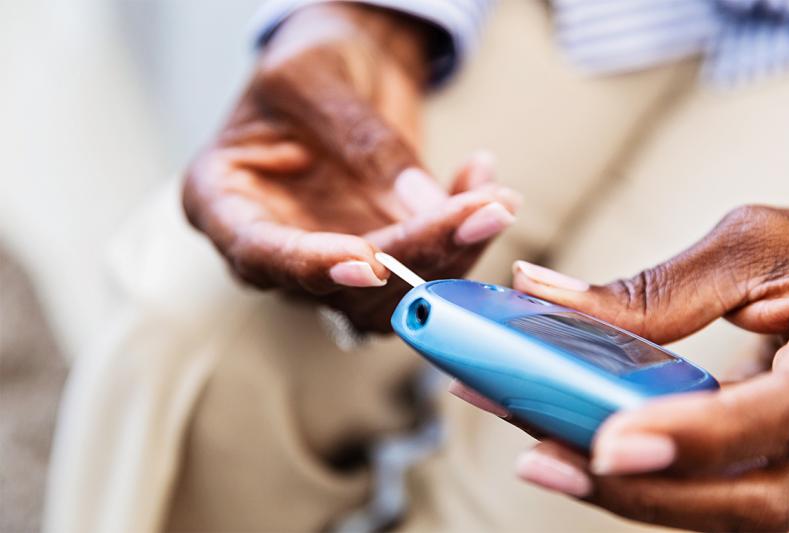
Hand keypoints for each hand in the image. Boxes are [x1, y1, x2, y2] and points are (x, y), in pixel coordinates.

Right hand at [183, 4, 518, 330]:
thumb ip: (361, 142)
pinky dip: (461, 238)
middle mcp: (273, 244)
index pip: (259, 253)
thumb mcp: (318, 78)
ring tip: (494, 199)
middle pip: (338, 285)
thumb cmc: (311, 59)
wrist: (349, 63)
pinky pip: (423, 272)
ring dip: (450, 256)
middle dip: (416, 255)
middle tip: (483, 211)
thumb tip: (418, 207)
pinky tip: (484, 188)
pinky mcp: (378, 258)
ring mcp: (327, 258)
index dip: (312, 266)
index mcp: (224, 201)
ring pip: (389, 297)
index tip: (368, 262)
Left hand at [460, 205, 788, 530]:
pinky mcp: (764, 455)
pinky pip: (706, 481)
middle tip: (546, 462)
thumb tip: (537, 290)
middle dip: (640, 490)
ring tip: (545, 459)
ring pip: (721, 502)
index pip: (777, 418)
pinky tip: (577, 445)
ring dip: (628, 489)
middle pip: (749, 498)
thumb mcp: (750, 249)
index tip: (612, 442)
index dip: (694, 437)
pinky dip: (641, 471)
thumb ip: (656, 288)